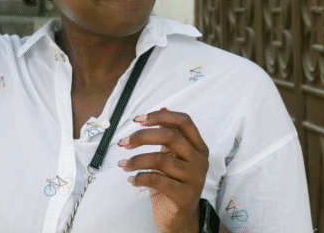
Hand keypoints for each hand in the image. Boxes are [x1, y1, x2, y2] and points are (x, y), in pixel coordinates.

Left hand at [119, 108, 208, 232]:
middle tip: (123, 142)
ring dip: (136, 160)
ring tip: (123, 164)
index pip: (183, 121)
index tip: (138, 119)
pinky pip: (158, 181)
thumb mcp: (172, 156)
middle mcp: (200, 160)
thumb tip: (163, 106)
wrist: (179, 218)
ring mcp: (195, 178)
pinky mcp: (185, 196)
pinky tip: (131, 179)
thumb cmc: (173, 182)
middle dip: (142, 136)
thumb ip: (169, 134)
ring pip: (161, 160)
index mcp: (198, 146)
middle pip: (170, 137)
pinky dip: (140, 178)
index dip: (160, 116)